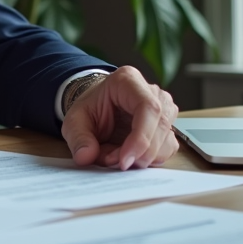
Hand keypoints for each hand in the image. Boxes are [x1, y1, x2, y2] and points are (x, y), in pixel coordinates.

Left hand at [60, 65, 178, 169]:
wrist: (99, 107)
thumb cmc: (91, 109)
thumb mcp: (74, 121)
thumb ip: (78, 138)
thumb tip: (86, 156)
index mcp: (128, 81)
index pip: (148, 107)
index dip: (141, 138)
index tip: (124, 161)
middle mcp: (153, 92)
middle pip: (160, 127)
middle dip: (138, 153)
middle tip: (113, 162)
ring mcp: (165, 109)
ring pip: (166, 142)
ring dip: (142, 158)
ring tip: (115, 155)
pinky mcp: (168, 127)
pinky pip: (167, 150)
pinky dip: (148, 160)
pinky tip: (129, 155)